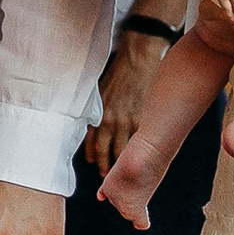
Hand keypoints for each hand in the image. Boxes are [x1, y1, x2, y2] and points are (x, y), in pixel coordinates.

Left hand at [86, 37, 158, 173]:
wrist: (138, 58)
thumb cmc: (117, 71)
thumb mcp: (97, 90)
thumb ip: (93, 109)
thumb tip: (88, 123)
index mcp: (98, 114)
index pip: (92, 144)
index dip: (93, 157)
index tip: (94, 164)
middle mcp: (112, 121)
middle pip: (106, 152)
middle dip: (106, 167)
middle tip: (107, 176)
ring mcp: (129, 122)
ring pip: (123, 151)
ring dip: (121, 164)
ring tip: (123, 172)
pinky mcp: (145, 120)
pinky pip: (138, 141)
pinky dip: (136, 152)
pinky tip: (137, 157)